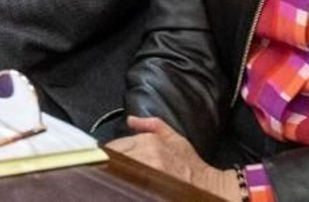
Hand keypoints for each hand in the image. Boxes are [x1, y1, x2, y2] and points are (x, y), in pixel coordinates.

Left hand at [106, 116, 243, 199]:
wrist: (208, 186)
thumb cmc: (191, 164)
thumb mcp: (174, 138)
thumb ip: (151, 125)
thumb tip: (131, 119)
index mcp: (149, 143)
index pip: (114, 148)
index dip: (106, 154)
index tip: (100, 159)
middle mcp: (147, 157)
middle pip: (114, 160)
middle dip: (108, 164)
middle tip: (102, 169)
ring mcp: (147, 175)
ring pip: (118, 173)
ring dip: (113, 174)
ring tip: (110, 178)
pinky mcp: (149, 188)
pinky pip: (128, 185)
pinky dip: (123, 185)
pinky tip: (121, 186)